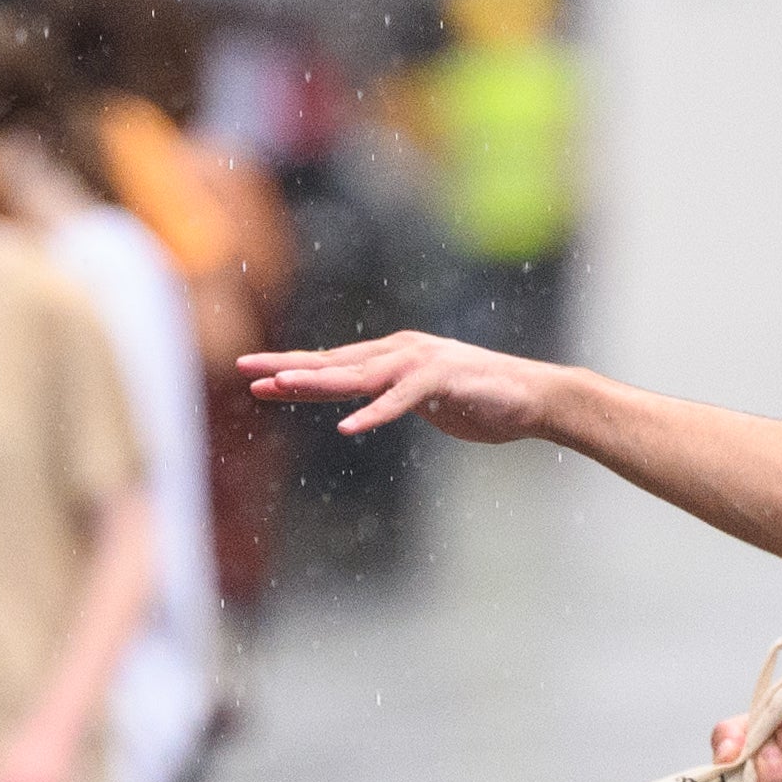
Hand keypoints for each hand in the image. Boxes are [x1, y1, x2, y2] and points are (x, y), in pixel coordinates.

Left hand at [241, 327, 581, 443]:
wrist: (535, 396)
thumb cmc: (485, 400)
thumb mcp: (427, 398)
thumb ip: (396, 397)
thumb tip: (370, 407)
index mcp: (395, 357)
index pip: (336, 365)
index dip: (295, 372)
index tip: (257, 378)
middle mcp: (401, 353)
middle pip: (335, 363)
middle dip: (288, 367)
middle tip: (246, 369)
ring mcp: (420, 364)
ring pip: (359, 375)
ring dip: (319, 381)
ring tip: (282, 386)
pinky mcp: (441, 381)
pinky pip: (400, 401)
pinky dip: (375, 414)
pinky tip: (347, 429)